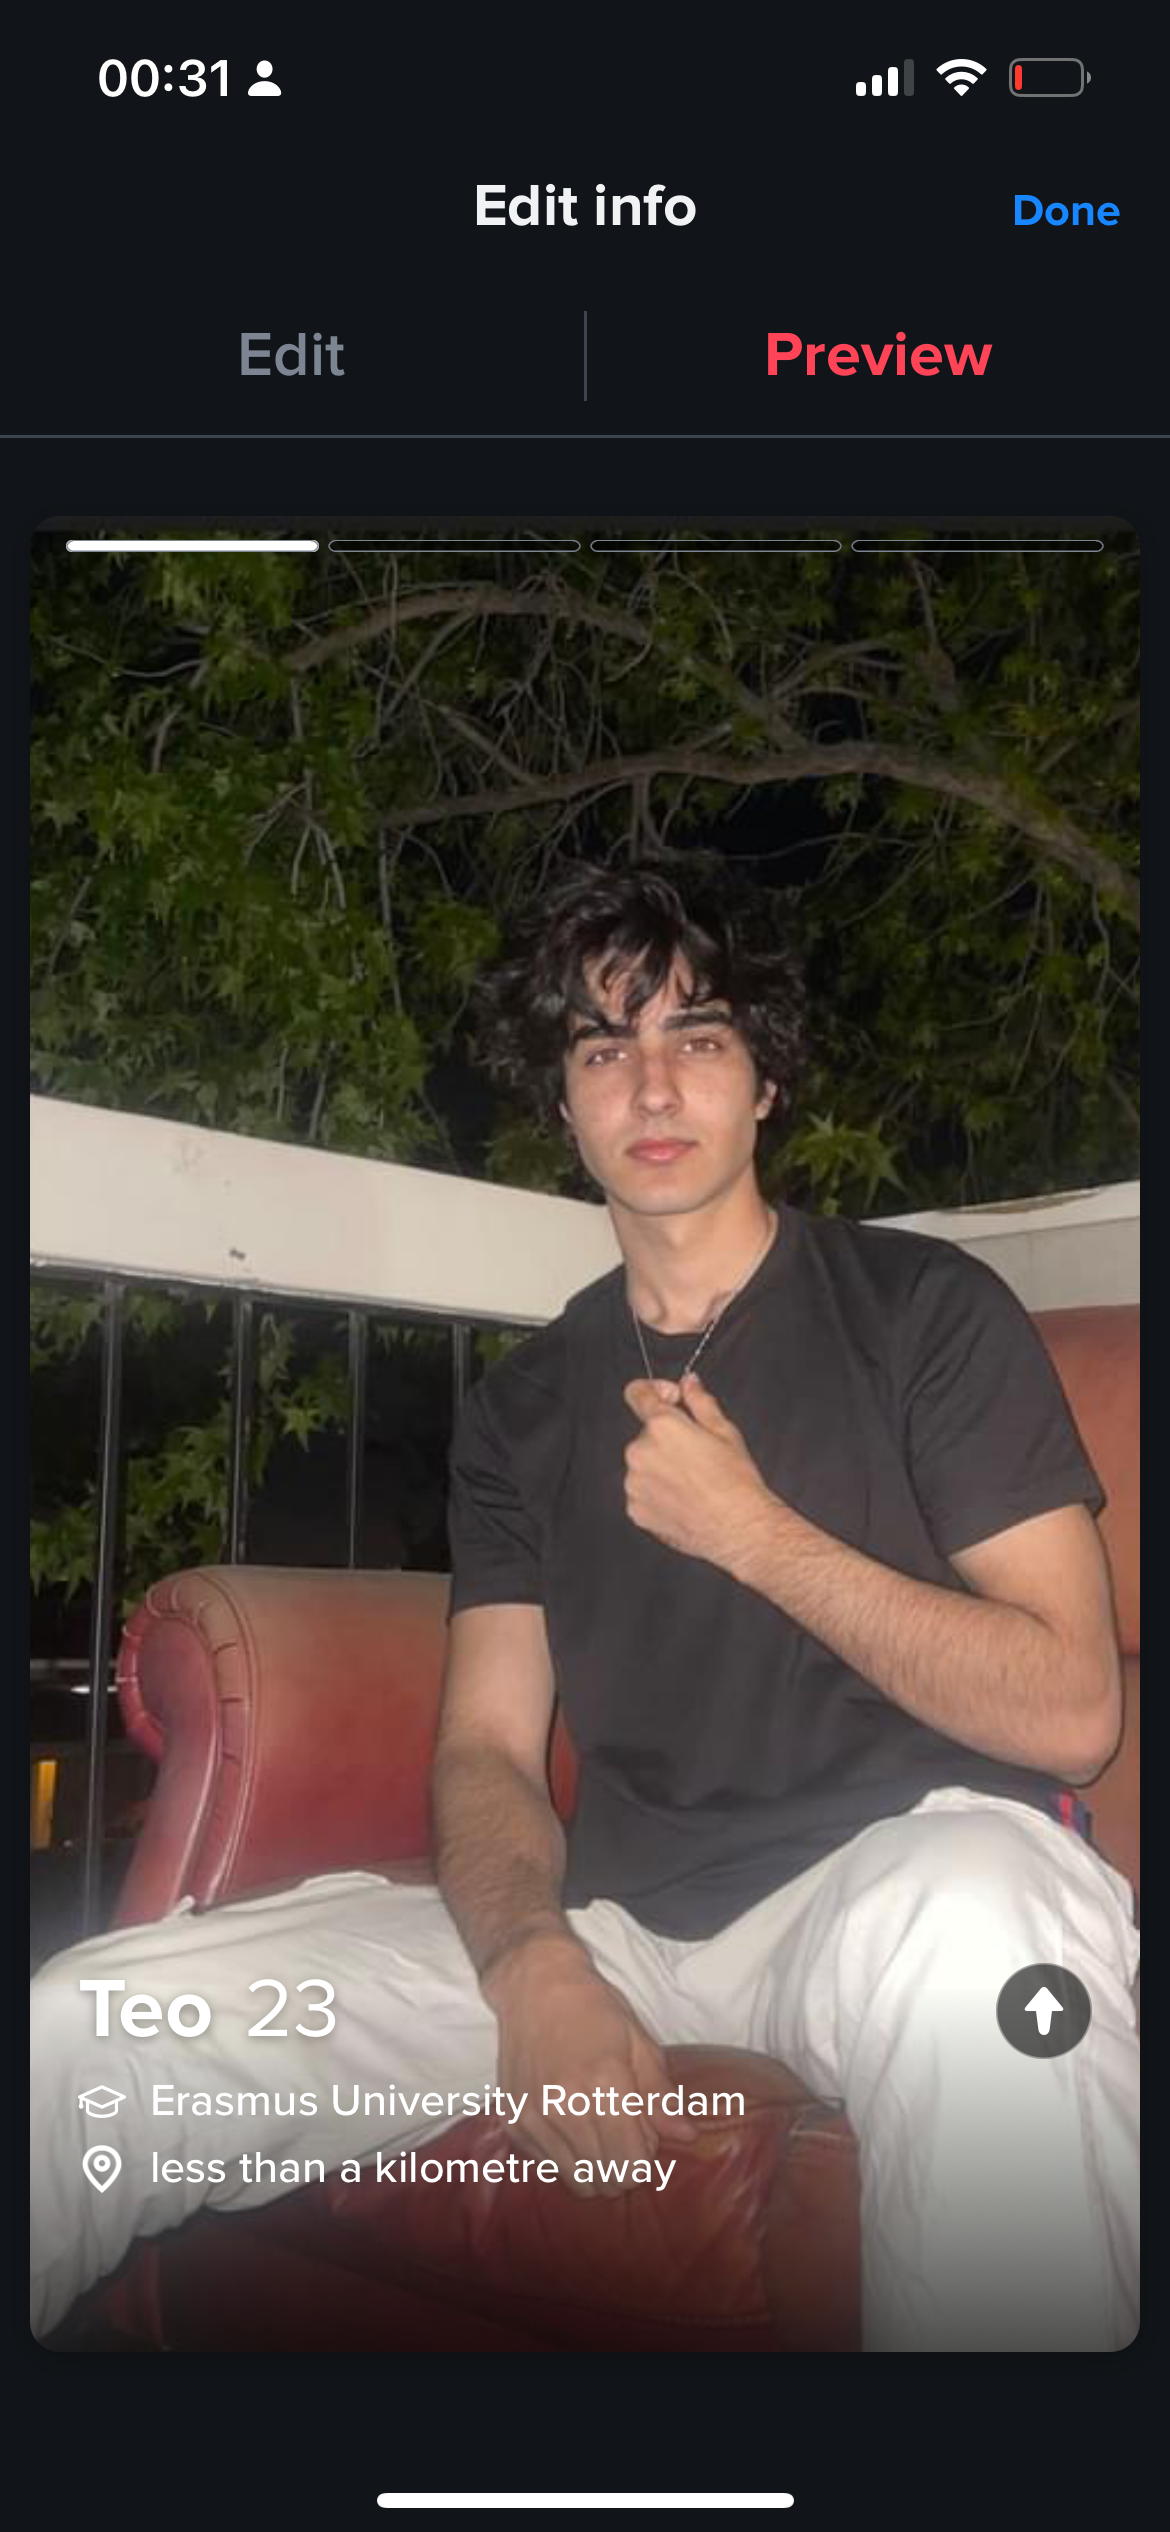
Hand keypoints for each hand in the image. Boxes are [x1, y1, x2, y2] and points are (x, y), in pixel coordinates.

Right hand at [485, 1935, 695, 2193]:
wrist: (536, 1986)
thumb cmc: (595, 2009)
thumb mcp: (639, 2043)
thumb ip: (660, 2097)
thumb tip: (686, 2135)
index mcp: (605, 2086)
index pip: (631, 2163)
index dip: (645, 2160)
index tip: (645, 2140)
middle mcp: (567, 2108)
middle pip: (606, 2179)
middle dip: (624, 2168)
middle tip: (625, 2138)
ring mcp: (536, 2118)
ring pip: (577, 2180)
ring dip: (596, 2168)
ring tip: (599, 2134)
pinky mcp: (514, 2121)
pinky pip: (549, 2165)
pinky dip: (566, 2157)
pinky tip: (571, 2126)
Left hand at [623, 1371, 774, 1570]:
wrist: (738, 1527)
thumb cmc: (735, 1481)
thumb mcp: (724, 1431)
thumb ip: (700, 1401)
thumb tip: (689, 1383)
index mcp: (662, 1426)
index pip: (637, 1393)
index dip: (654, 1390)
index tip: (670, 1398)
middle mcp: (640, 1451)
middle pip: (646, 1434)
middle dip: (667, 1438)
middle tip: (697, 1454)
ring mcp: (634, 1483)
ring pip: (643, 1464)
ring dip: (661, 1467)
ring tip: (693, 1482)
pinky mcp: (635, 1509)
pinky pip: (642, 1492)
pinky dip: (658, 1493)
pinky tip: (683, 1499)